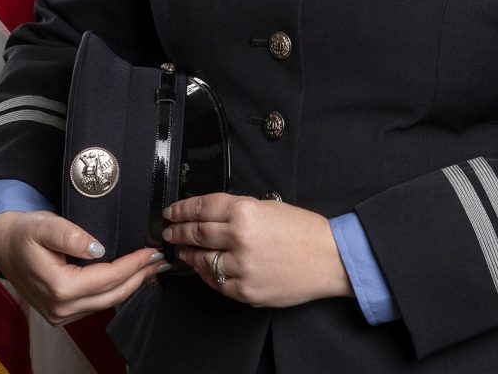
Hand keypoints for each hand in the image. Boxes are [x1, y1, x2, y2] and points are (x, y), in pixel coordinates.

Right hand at [0, 210, 168, 324]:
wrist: (2, 244)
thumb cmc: (23, 232)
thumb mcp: (44, 225)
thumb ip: (71, 235)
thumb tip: (98, 248)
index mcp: (59, 287)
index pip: (107, 277)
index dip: (133, 264)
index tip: (152, 251)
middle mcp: (60, 307)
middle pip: (112, 295)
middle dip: (140, 277)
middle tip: (161, 260)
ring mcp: (60, 314)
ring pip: (106, 303)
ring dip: (131, 284)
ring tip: (151, 267)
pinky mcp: (61, 312)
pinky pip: (96, 304)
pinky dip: (115, 290)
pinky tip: (128, 277)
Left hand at [162, 193, 353, 307]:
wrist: (328, 258)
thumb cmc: (303, 230)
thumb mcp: (269, 207)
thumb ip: (238, 210)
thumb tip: (209, 215)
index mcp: (246, 211)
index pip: (202, 207)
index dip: (182, 209)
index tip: (171, 211)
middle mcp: (239, 238)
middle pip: (196, 233)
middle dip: (178, 231)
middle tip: (169, 231)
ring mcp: (241, 267)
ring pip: (202, 261)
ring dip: (188, 254)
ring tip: (182, 250)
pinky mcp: (245, 291)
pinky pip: (217, 283)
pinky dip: (207, 274)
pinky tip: (203, 268)